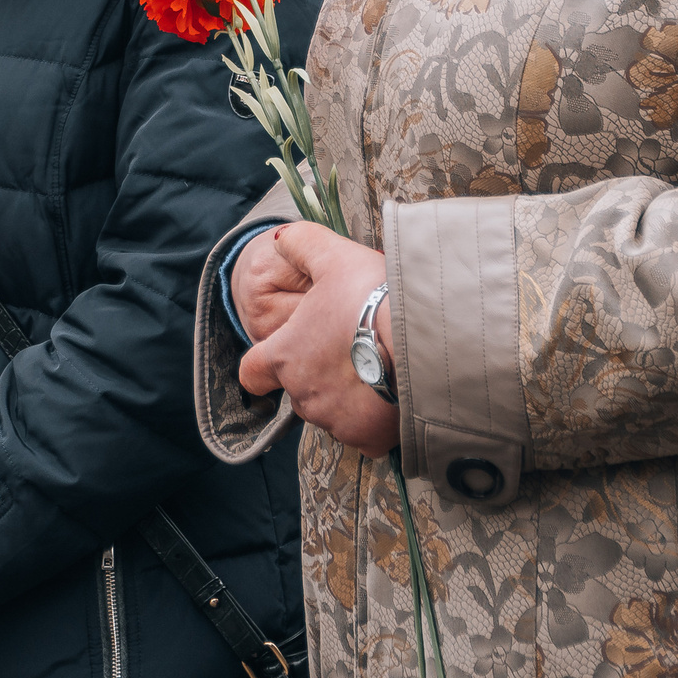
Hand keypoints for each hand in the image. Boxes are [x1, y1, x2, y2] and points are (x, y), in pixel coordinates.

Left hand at [236, 222, 398, 457]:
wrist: (425, 340)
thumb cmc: (373, 297)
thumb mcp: (333, 256)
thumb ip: (301, 244)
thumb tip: (280, 238)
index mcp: (285, 356)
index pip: (252, 372)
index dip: (264, 364)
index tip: (285, 354)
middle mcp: (303, 394)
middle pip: (300, 389)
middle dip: (320, 372)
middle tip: (352, 346)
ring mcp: (336, 420)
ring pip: (332, 411)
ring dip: (348, 394)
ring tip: (379, 366)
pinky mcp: (369, 439)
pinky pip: (365, 433)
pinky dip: (375, 419)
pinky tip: (395, 393)